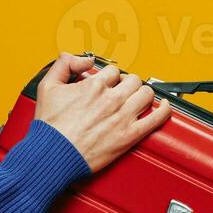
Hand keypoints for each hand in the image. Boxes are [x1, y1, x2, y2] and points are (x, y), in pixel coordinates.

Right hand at [33, 53, 171, 172]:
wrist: (53, 153)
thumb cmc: (50, 127)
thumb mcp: (48, 86)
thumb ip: (64, 64)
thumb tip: (82, 58)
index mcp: (94, 86)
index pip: (114, 71)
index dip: (112, 77)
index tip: (109, 84)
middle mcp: (111, 99)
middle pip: (133, 80)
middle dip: (129, 83)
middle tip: (124, 91)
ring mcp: (122, 117)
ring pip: (146, 94)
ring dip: (144, 94)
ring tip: (139, 98)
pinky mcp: (129, 136)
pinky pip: (156, 118)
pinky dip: (164, 110)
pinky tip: (164, 107)